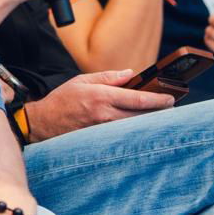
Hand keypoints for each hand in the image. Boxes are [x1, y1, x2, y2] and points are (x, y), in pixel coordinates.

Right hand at [25, 70, 174, 140]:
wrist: (42, 123)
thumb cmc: (61, 100)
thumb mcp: (82, 80)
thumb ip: (108, 77)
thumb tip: (130, 74)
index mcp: (101, 97)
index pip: (137, 99)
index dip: (157, 100)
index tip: (170, 98)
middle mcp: (104, 115)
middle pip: (140, 116)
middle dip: (158, 112)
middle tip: (170, 107)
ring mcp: (103, 130)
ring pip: (134, 127)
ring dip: (148, 121)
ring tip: (159, 115)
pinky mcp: (100, 140)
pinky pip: (123, 135)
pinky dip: (134, 130)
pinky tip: (140, 126)